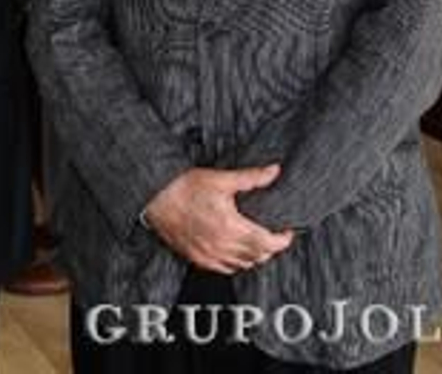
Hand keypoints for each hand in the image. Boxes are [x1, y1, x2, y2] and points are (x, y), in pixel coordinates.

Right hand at [143, 165, 293, 273]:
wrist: (155, 198)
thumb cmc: (183, 187)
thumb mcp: (220, 179)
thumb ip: (250, 178)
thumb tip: (273, 171)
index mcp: (231, 226)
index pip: (268, 244)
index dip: (282, 240)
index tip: (287, 232)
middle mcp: (221, 245)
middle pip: (258, 257)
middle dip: (270, 247)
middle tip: (273, 234)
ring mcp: (208, 255)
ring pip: (243, 265)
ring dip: (254, 257)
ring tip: (257, 243)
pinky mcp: (197, 258)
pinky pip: (224, 269)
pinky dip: (235, 263)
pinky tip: (235, 252)